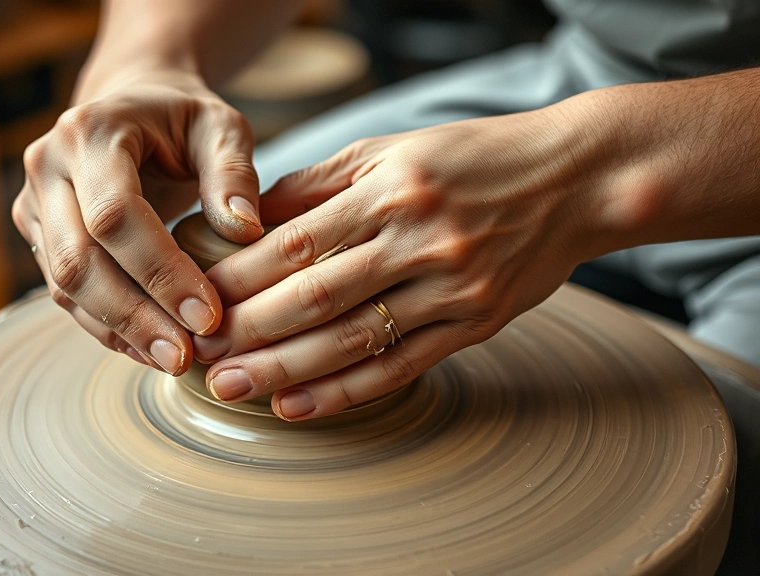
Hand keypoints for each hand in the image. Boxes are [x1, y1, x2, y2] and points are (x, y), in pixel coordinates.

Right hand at [13, 70, 262, 375]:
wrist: (131, 105)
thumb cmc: (183, 119)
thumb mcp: (221, 128)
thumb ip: (234, 173)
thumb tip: (244, 232)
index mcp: (90, 131)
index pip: (115, 215)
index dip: (160, 272)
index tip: (208, 315)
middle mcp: (48, 166)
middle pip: (78, 260)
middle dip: (134, 316)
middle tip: (185, 357)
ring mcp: (34, 204)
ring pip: (65, 284)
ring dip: (119, 330)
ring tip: (173, 360)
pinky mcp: (38, 236)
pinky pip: (66, 293)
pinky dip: (108, 327)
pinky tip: (151, 348)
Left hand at [195, 108, 606, 419]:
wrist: (577, 181)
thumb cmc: (473, 159)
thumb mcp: (390, 149)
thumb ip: (318, 184)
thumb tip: (246, 220)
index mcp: (390, 190)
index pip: (295, 241)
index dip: (238, 276)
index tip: (196, 298)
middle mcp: (418, 240)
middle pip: (314, 296)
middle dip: (247, 330)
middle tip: (196, 354)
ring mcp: (450, 288)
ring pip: (352, 339)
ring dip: (283, 370)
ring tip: (229, 387)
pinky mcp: (475, 325)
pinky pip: (400, 366)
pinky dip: (345, 391)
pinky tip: (297, 406)